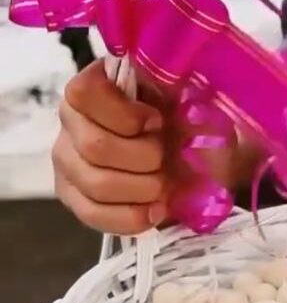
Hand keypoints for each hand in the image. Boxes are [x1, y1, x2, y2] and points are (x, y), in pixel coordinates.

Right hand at [53, 60, 260, 234]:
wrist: (203, 162)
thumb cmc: (193, 125)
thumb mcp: (192, 100)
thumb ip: (176, 93)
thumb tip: (174, 110)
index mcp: (97, 85)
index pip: (84, 93)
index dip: (125, 115)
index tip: (157, 121)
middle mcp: (72, 120)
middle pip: (94, 147)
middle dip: (144, 158)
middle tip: (165, 157)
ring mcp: (69, 161)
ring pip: (95, 184)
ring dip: (143, 188)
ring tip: (163, 184)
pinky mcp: (75, 198)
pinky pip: (93, 215)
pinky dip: (132, 217)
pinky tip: (155, 210)